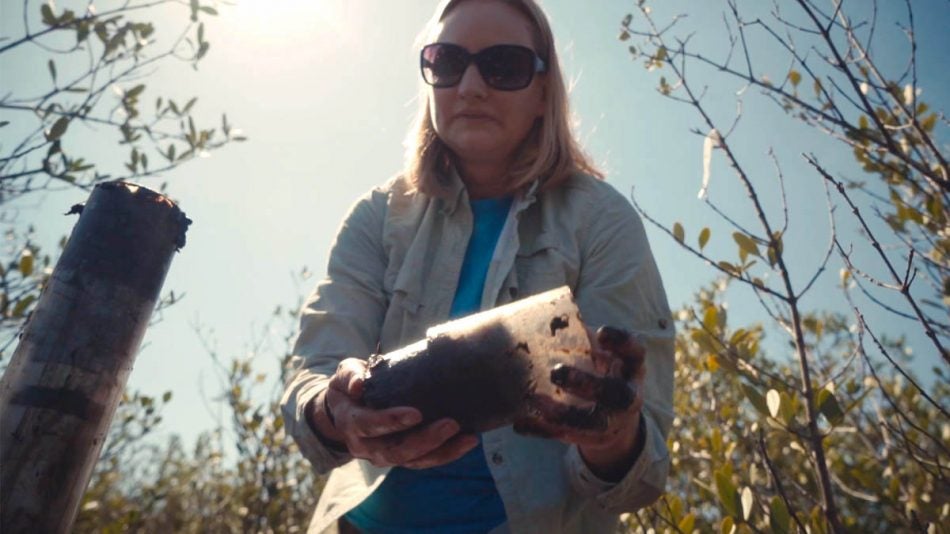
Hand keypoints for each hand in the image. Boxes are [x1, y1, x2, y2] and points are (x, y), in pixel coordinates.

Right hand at [311, 357, 478, 468]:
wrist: (345, 411)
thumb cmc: (350, 386)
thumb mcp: (345, 374)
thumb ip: (351, 376)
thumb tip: (358, 385)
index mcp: (351, 422)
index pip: (370, 426)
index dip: (391, 422)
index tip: (416, 414)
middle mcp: (366, 446)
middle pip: (395, 451)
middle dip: (425, 440)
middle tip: (451, 424)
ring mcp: (384, 456)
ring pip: (414, 461)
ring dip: (442, 451)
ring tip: (467, 438)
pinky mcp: (402, 458)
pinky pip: (425, 461)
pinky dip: (447, 454)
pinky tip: (468, 441)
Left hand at [513, 326, 646, 480]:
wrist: (615, 418)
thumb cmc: (600, 371)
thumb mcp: (600, 355)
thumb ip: (579, 340)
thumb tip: (537, 317)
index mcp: (632, 368)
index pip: (635, 352)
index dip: (622, 342)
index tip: (600, 333)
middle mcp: (629, 397)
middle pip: (617, 395)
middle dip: (587, 384)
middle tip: (556, 372)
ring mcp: (614, 422)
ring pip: (594, 425)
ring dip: (563, 415)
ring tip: (535, 402)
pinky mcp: (594, 440)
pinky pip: (568, 439)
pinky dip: (543, 431)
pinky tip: (520, 423)